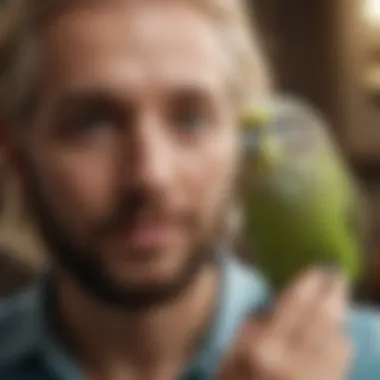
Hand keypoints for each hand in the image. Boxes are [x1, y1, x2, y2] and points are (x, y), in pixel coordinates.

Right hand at [217, 268, 352, 379]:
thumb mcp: (225, 363)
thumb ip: (245, 333)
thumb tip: (266, 311)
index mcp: (263, 349)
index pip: (294, 304)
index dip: (310, 282)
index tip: (318, 267)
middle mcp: (293, 363)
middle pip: (323, 317)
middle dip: (333, 292)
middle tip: (337, 273)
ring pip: (338, 338)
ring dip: (340, 314)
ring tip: (336, 297)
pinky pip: (342, 362)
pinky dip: (343, 341)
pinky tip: (339, 332)